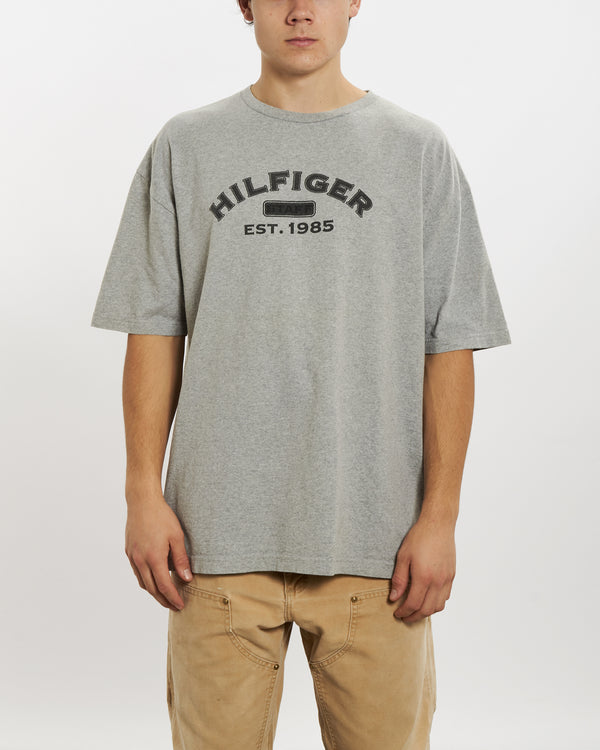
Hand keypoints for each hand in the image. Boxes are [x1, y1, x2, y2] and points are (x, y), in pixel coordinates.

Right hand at [125, 494, 192, 610]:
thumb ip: (181, 559)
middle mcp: (140, 561)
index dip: (173, 598)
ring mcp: (133, 557)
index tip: (181, 605)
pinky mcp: (129, 551)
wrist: (142, 502)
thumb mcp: (177, 536)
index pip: (164, 586)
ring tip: (165, 596)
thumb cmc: (162, 517)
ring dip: (154, 592)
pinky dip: (146, 580)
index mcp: (154, 558)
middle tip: (174, 606)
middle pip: (152, 589)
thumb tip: (186, 579)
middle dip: (163, 600)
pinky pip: (137, 572)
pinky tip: (154, 579)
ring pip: (142, 582)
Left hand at [389, 514, 455, 622]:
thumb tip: (394, 598)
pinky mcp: (452, 575)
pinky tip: (428, 599)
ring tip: (415, 610)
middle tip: (404, 617)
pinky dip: (436, 603)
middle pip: (427, 609)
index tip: (397, 613)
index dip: (404, 612)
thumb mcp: (403, 556)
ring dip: (426, 612)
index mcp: (424, 577)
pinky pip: (446, 596)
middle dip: (414, 616)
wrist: (438, 524)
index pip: (414, 604)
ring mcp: (447, 579)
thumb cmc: (419, 538)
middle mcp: (438, 581)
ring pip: (439, 606)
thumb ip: (399, 579)